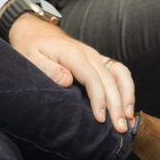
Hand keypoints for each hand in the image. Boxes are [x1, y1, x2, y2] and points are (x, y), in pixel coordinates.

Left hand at [8, 14, 137, 131]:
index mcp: (74, 55)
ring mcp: (96, 56)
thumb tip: (67, 81)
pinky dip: (126, 87)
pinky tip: (128, 104)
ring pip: (119, 75)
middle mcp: (89, 54)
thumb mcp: (31, 57)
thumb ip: (48, 69)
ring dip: (127, 96)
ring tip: (128, 118)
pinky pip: (119, 71)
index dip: (99, 99)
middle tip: (120, 128)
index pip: (92, 78)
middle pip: (109, 80)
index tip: (101, 118)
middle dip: (116, 105)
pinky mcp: (98, 60)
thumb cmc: (31, 47)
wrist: (36, 31)